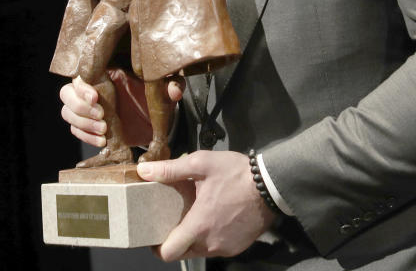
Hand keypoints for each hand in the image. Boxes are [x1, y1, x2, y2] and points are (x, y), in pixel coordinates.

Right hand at [59, 70, 183, 147]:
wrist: (154, 123)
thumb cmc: (156, 100)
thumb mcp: (166, 92)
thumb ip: (172, 86)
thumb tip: (175, 90)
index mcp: (107, 73)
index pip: (82, 74)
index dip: (83, 87)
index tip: (96, 98)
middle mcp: (92, 88)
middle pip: (66, 93)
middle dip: (81, 108)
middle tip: (102, 117)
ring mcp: (88, 107)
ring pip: (67, 112)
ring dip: (82, 124)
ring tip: (104, 132)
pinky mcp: (88, 125)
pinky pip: (75, 129)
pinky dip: (85, 136)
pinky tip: (102, 141)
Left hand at [137, 150, 276, 260]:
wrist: (272, 184)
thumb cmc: (236, 174)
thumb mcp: (201, 164)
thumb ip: (171, 170)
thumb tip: (144, 171)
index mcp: (199, 226)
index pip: (169, 252)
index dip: (157, 248)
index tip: (154, 236)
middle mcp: (211, 243)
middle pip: (184, 252)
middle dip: (176, 241)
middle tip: (173, 222)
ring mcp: (226, 247)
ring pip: (201, 250)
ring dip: (195, 238)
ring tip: (195, 216)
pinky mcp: (239, 246)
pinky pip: (218, 247)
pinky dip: (212, 237)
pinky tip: (215, 218)